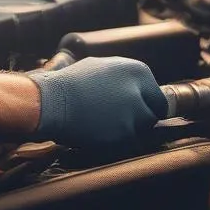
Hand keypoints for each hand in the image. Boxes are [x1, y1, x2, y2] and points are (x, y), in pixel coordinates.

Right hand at [28, 56, 167, 146]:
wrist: (52, 101)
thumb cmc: (71, 83)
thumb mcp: (102, 67)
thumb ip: (124, 77)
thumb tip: (139, 88)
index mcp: (138, 70)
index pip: (157, 97)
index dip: (144, 105)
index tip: (134, 110)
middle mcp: (140, 90)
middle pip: (152, 115)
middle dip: (139, 119)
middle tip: (117, 118)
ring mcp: (133, 113)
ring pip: (141, 131)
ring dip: (127, 130)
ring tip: (104, 122)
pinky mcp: (123, 133)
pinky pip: (126, 142)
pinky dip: (115, 140)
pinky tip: (98, 130)